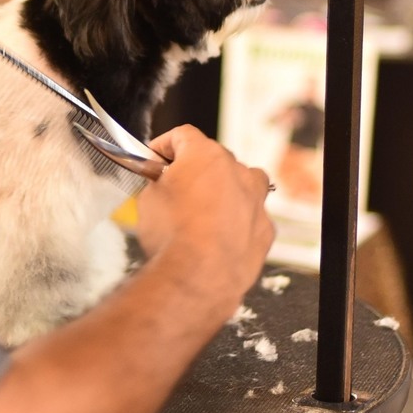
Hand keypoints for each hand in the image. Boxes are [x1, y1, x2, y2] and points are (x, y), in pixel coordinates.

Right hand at [136, 124, 273, 319]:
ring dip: (225, 190)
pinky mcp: (265, 229)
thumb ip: (159, 182)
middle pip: (215, 159)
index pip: (183, 136)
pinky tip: (219, 238)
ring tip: (205, 211)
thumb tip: (163, 183)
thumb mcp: (147, 199)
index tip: (155, 160)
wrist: (198, 277)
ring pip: (243, 184)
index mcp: (205, 155)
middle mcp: (237, 171)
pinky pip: (251, 217)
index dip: (164, 146)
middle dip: (195, 170)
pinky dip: (238, 222)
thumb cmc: (171, 235)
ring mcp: (256, 200)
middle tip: (175, 189)